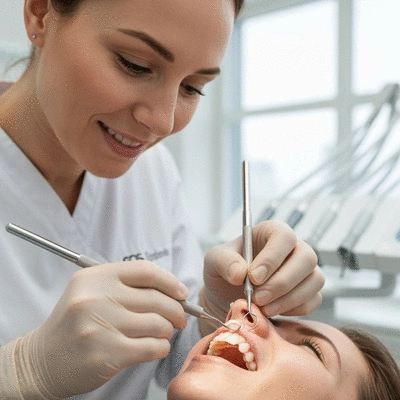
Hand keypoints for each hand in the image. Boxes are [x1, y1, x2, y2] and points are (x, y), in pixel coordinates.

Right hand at [14, 261, 187, 397]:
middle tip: (179, 318)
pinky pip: (151, 347)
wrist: (42, 360)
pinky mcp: (106, 354)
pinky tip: (156, 347)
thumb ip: (127, 287)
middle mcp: (96, 298)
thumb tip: (173, 292)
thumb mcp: (92, 292)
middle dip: (176, 310)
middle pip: (156, 298)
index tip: (181, 292)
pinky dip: (161, 348)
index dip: (170, 281)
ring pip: (157, 324)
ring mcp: (100, 326)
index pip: (145, 270)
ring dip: (167, 331)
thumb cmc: (76, 323)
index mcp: (95, 277)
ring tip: (163, 334)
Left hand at [201, 221, 323, 332]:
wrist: (227, 294)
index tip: (253, 278)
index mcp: (271, 232)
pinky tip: (272, 311)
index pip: (284, 237)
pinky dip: (294, 309)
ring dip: (289, 299)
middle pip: (307, 258)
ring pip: (314, 280)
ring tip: (262, 308)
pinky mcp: (309, 292)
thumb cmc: (225, 270)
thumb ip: (224, 262)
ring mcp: (304, 270)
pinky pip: (314, 300)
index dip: (272, 258)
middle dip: (282, 282)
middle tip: (258, 298)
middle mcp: (293, 248)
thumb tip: (239, 273)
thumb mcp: (214, 261)